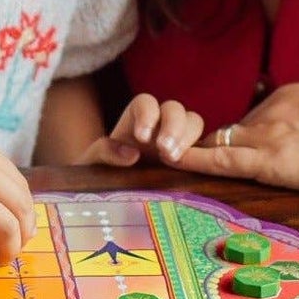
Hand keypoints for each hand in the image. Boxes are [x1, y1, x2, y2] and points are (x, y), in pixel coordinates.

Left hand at [76, 94, 205, 167]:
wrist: (113, 195)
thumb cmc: (100, 174)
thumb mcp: (93, 163)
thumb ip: (104, 153)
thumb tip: (131, 154)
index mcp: (135, 118)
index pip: (146, 102)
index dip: (147, 115)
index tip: (142, 138)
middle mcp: (159, 123)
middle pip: (175, 109)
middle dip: (173, 127)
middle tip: (165, 152)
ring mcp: (177, 138)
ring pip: (193, 122)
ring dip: (189, 137)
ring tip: (176, 160)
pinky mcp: (191, 156)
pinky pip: (205, 146)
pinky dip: (204, 152)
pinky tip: (195, 167)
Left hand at [178, 83, 298, 196]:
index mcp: (292, 94)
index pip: (252, 116)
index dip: (238, 137)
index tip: (225, 147)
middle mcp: (275, 107)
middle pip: (231, 129)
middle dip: (207, 144)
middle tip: (179, 153)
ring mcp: (273, 132)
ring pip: (220, 142)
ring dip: (193, 151)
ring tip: (161, 157)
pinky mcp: (275, 160)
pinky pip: (224, 161)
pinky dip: (194, 160)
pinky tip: (170, 161)